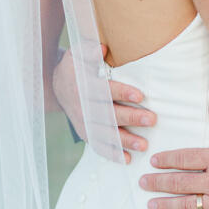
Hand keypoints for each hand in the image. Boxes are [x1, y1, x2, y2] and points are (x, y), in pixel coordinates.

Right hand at [52, 45, 156, 161]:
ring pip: (105, 134)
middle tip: (151, 120)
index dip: (122, 93)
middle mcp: (83, 107)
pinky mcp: (85, 133)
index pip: (105, 90)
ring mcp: (84, 122)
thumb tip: (102, 48)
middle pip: (109, 115)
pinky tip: (127, 159)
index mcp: (84, 86)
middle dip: (131, 118)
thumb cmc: (75, 66)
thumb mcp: (77, 54)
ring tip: (144, 145)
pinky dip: (112, 153)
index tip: (140, 96)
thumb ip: (89, 50)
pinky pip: (98, 145)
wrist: (57, 85)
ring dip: (125, 140)